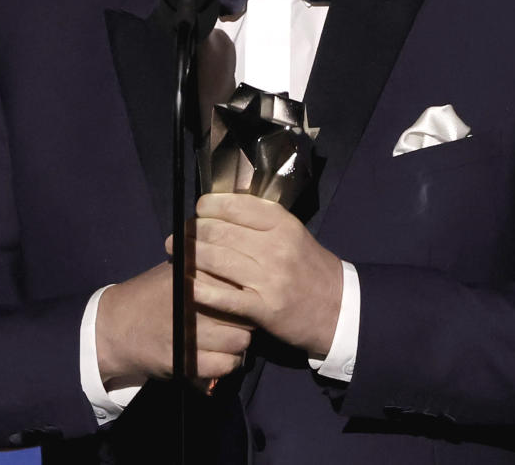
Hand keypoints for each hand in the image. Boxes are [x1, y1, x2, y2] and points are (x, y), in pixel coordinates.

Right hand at [95, 262, 251, 391]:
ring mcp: (188, 333)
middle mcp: (193, 303)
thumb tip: (249, 274)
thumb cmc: (150, 294)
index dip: (249, 292)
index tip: (246, 297)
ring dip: (239, 344)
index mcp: (193, 275)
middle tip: (239, 321)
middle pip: (245, 313)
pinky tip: (219, 357)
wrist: (113, 326)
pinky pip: (224, 366)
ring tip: (230, 339)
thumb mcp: (176, 271)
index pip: (241, 283)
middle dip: (247, 319)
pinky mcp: (182, 360)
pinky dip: (227, 364)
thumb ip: (209, 269)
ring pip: (239, 341)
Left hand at [170, 193, 343, 357]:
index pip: (237, 206)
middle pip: (222, 233)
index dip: (210, 206)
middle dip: (193, 233)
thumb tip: (220, 208)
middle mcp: (276, 247)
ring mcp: (270, 278)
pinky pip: (226, 297)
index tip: (197, 211)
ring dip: (191, 258)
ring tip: (177, 256)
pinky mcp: (265, 308)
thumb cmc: (309, 268)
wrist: (337, 309)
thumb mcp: (292, 235)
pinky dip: (202, 291)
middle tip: (177, 237)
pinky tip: (188, 287)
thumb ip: (261, 222)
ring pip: (219, 261)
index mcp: (283, 224)